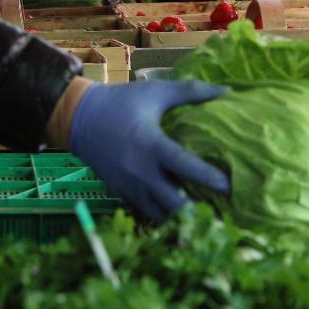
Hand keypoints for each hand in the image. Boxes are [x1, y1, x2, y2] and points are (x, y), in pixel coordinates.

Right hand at [69, 80, 229, 221]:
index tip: (231, 186)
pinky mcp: (123, 193)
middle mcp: (141, 172)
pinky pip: (147, 212)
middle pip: (175, 204)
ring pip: (162, 215)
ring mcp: (131, 186)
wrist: (78, 118)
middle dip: (200, 212)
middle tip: (225, 214)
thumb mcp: (155, 93)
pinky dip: (165, 215)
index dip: (209, 178)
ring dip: (183, 217)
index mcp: (151, 145)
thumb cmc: (121, 103)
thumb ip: (191, 92)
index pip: (184, 166)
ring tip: (207, 216)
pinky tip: (181, 212)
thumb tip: (226, 90)